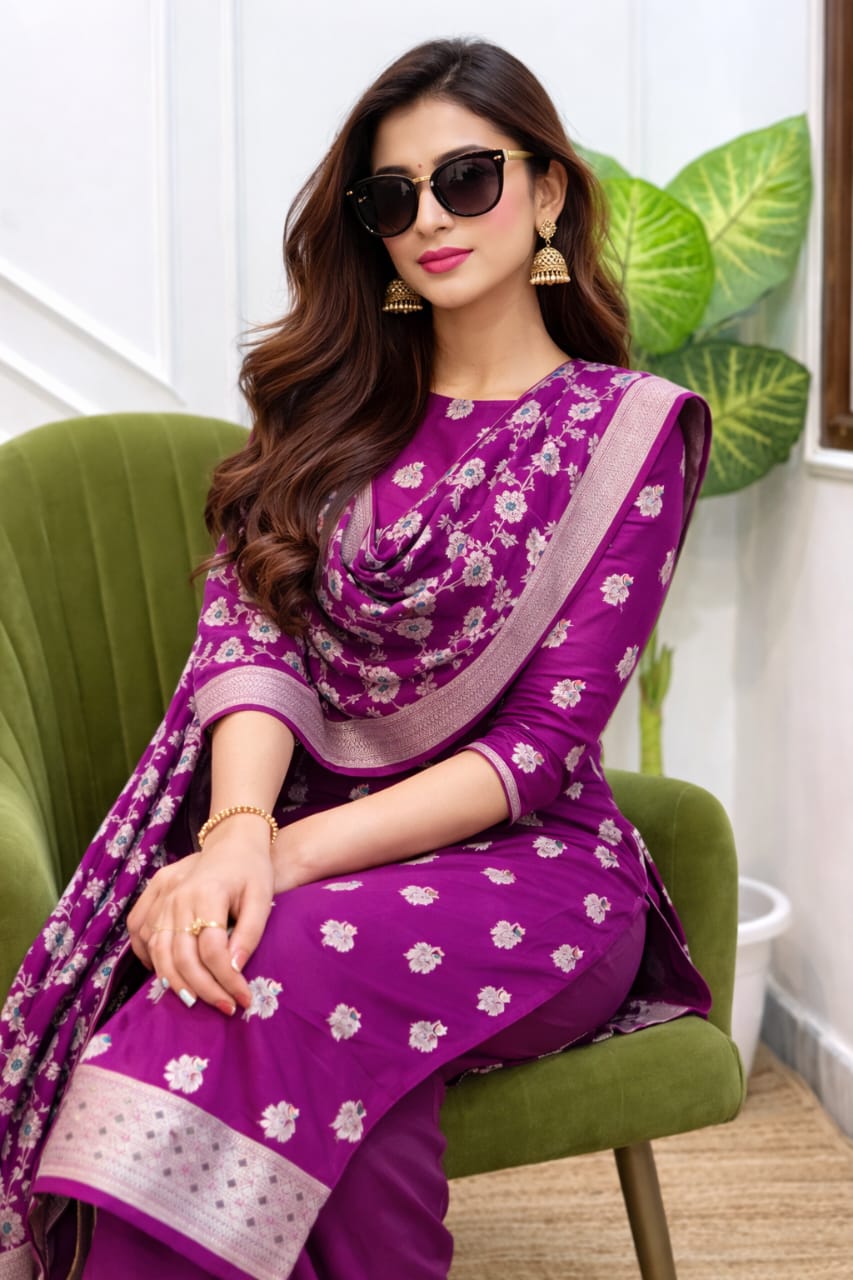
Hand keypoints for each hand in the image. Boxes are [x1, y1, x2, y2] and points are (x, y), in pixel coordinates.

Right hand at [127, 832, 273, 1014]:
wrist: (233, 841)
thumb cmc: (251, 871)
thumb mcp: (262, 898)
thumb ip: (250, 934)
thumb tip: (235, 970)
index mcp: (207, 893)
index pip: (212, 950)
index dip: (227, 980)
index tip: (243, 999)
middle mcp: (177, 896)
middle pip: (182, 956)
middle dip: (204, 989)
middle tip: (226, 1008)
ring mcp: (161, 896)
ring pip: (157, 951)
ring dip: (175, 982)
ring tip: (197, 1001)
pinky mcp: (151, 896)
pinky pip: (139, 934)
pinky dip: (149, 958)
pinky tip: (168, 974)